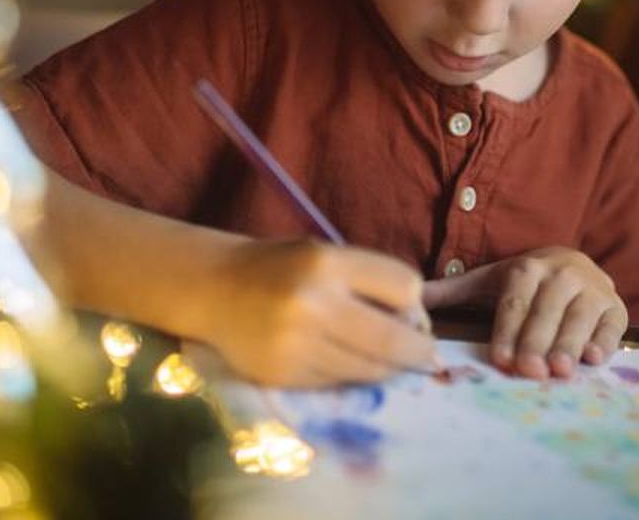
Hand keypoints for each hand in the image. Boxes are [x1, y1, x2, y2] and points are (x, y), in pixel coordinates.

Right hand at [208, 238, 435, 386]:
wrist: (214, 288)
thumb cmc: (280, 268)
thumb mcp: (325, 255)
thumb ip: (369, 281)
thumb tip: (419, 324)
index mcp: (328, 262)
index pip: (405, 287)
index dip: (415, 305)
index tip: (413, 314)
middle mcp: (314, 303)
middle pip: (394, 339)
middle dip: (418, 351)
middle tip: (424, 355)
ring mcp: (297, 344)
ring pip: (370, 369)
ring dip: (387, 368)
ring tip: (384, 358)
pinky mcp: (284, 375)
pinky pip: (338, 383)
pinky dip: (350, 375)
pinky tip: (341, 360)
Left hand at [423, 248, 626, 378]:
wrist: (572, 263)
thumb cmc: (523, 282)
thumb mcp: (488, 281)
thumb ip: (450, 291)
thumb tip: (406, 298)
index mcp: (528, 266)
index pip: (516, 301)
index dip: (508, 330)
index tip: (501, 359)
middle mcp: (563, 272)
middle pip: (548, 310)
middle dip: (538, 342)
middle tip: (530, 372)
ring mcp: (593, 287)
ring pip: (581, 316)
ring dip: (571, 343)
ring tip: (561, 371)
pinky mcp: (616, 306)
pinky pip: (612, 323)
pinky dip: (605, 340)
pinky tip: (594, 359)